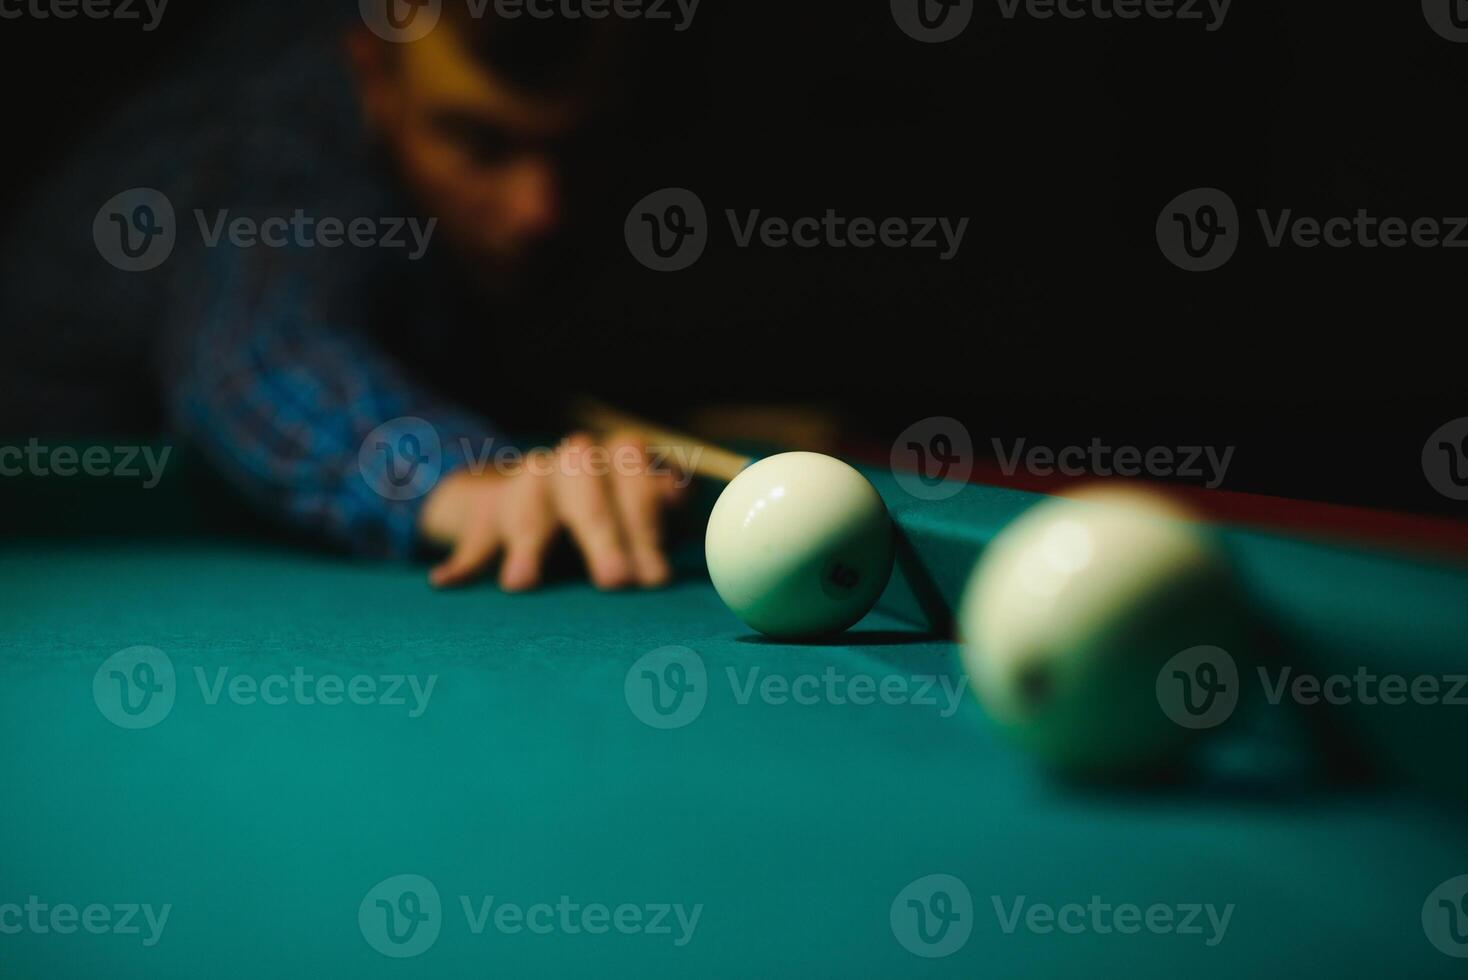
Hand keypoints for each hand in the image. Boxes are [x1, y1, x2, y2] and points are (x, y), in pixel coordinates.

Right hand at [419, 432, 685, 591]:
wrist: (530, 502)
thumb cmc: (609, 521)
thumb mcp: (639, 519)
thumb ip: (661, 520)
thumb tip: (675, 513)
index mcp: (618, 461)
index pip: (635, 482)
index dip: (645, 529)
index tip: (653, 581)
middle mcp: (572, 464)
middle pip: (584, 488)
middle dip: (601, 534)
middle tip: (614, 583)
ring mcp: (525, 484)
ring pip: (526, 501)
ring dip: (528, 543)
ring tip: (521, 585)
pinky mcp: (486, 515)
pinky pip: (473, 536)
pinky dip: (461, 562)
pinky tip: (446, 584)